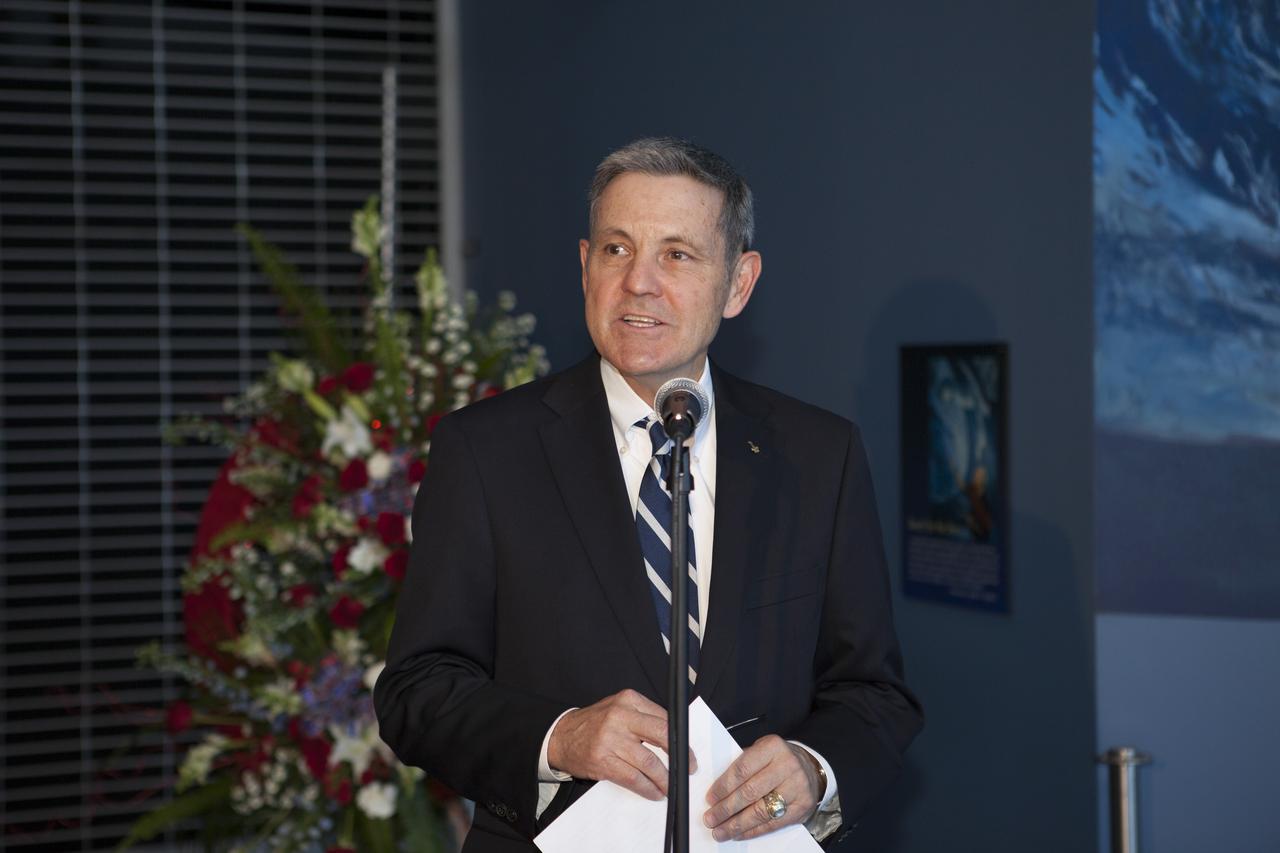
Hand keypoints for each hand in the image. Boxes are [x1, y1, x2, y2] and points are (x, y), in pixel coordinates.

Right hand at [546, 688, 697, 800]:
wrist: (561, 736)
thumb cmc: (594, 723)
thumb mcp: (619, 708)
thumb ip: (643, 716)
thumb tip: (675, 737)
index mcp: (628, 700)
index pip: (664, 718)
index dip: (681, 737)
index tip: (688, 751)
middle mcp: (620, 717)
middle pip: (662, 735)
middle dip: (680, 756)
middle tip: (687, 768)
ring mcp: (611, 739)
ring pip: (649, 762)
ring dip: (664, 779)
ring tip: (669, 786)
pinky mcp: (603, 761)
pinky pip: (633, 778)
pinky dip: (647, 788)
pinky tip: (653, 792)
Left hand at [702, 736, 822, 840]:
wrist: (810, 769)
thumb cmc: (778, 760)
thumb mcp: (761, 751)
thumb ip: (743, 766)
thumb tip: (717, 792)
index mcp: (773, 747)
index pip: (742, 769)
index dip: (723, 786)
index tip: (710, 799)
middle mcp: (787, 766)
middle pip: (750, 792)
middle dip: (726, 809)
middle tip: (710, 819)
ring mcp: (797, 787)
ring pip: (760, 811)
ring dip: (737, 824)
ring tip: (720, 831)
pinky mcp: (802, 807)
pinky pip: (773, 823)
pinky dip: (753, 831)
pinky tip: (739, 833)